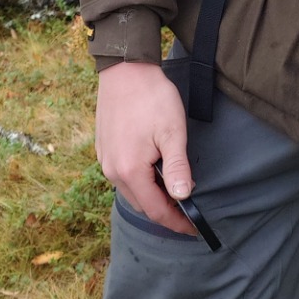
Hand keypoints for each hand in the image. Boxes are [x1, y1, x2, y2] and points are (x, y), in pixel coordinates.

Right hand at [96, 62, 194, 234]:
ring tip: (174, 190)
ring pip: (132, 191)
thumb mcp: (172, 132)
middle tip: (189, 211)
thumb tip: (183, 197)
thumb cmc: (152, 98)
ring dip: (152, 196)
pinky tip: (154, 171)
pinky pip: (123, 176)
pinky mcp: (103, 150)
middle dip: (166, 211)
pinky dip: (140, 182)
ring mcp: (105, 161)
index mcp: (130, 171)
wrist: (125, 70)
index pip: (156, 210)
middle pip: (142, 204)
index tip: (194, 228)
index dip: (176, 222)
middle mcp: (113, 171)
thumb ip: (177, 168)